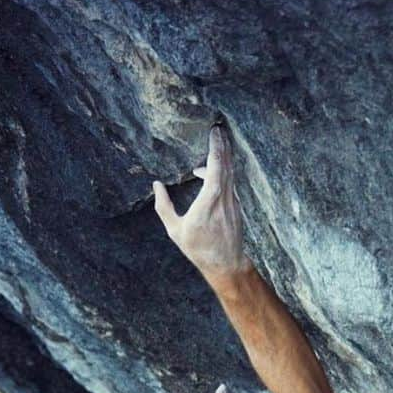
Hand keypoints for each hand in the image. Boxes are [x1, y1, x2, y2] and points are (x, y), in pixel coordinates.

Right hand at [152, 125, 247, 283]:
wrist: (227, 264)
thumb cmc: (199, 249)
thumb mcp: (176, 231)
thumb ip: (164, 207)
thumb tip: (156, 185)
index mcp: (208, 203)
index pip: (215, 170)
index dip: (215, 149)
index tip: (214, 133)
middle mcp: (223, 199)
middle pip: (226, 165)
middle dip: (222, 145)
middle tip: (217, 127)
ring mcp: (232, 202)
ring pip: (230, 172)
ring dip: (224, 155)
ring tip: (216, 140)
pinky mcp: (236, 206)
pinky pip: (230, 182)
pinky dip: (222, 170)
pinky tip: (210, 169)